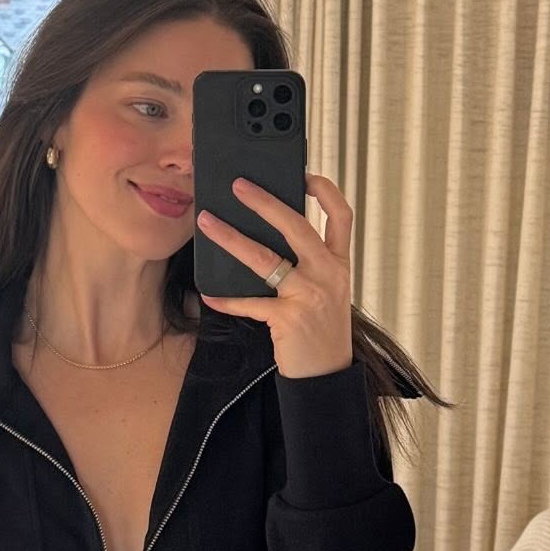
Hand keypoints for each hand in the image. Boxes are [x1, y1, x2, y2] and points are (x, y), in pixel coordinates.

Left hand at [196, 172, 353, 378]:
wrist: (326, 377)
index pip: (341, 216)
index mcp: (339, 264)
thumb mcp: (325, 292)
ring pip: (266, 259)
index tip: (304, 174)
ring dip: (232, 239)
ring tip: (208, 222)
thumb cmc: (320, 331)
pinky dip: (227, 299)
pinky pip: (250, 303)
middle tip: (238, 185)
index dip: (325, 190)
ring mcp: (310, 296)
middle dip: (265, 202)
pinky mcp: (289, 319)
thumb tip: (265, 235)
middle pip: (297, 227)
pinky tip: (208, 294)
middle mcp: (328, 275)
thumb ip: (306, 264)